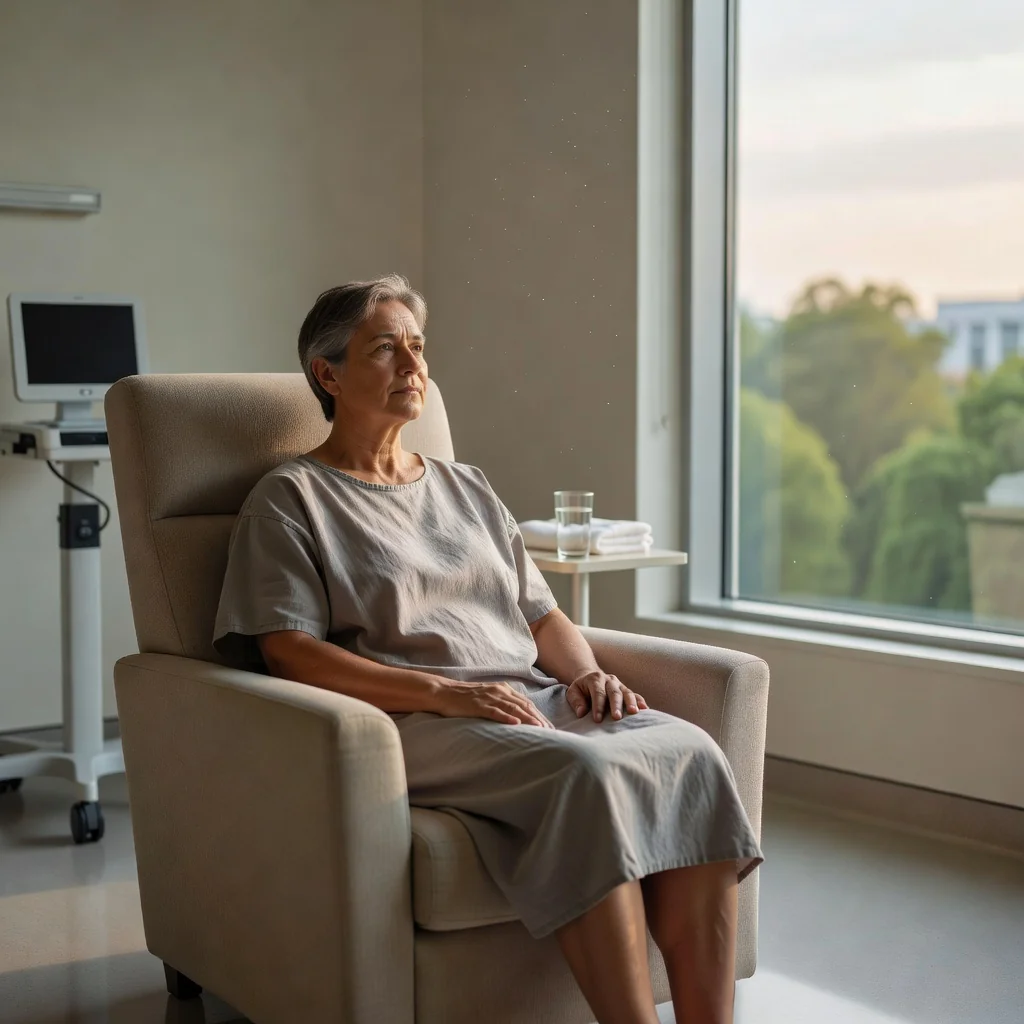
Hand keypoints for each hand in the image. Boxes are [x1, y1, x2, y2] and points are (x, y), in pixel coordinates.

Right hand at [434, 680, 554, 727]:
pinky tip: (515, 723)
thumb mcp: (488, 697)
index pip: (526, 703)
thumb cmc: (466, 698)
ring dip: (527, 718)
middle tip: (550, 732)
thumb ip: (502, 703)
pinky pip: (495, 711)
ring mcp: (489, 697)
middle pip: (523, 705)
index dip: (539, 714)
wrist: (444, 692)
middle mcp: (499, 691)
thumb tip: (517, 717)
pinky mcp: (478, 705)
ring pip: (512, 708)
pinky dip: (506, 717)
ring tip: (539, 728)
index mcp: (503, 689)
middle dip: (538, 718)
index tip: (549, 727)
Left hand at [565, 670, 647, 722]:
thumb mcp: (573, 691)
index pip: (598, 693)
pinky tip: (645, 709)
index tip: (597, 720)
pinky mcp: (626, 690)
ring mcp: (619, 684)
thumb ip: (576, 701)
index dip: (598, 706)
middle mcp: (609, 679)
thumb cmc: (581, 688)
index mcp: (595, 679)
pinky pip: (635, 695)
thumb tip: (581, 713)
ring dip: (631, 702)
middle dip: (616, 705)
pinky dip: (640, 701)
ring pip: (627, 692)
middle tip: (617, 717)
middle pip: (614, 692)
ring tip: (634, 712)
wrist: (590, 677)